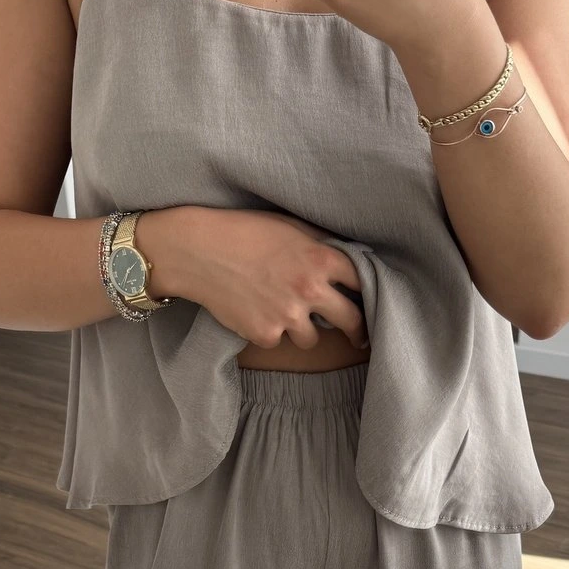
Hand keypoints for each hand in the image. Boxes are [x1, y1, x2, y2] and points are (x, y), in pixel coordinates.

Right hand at [144, 206, 367, 350]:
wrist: (198, 250)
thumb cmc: (243, 231)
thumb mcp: (289, 226)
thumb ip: (320, 244)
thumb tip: (347, 255)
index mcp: (321, 259)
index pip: (362, 282)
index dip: (367, 292)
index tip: (370, 303)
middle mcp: (310, 290)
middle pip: (351, 320)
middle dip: (357, 331)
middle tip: (358, 338)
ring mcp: (288, 316)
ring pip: (312, 339)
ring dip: (304, 331)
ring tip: (285, 314)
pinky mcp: (265, 334)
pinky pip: (278, 341)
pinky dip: (270, 332)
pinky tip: (254, 312)